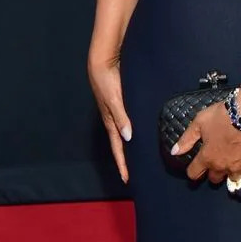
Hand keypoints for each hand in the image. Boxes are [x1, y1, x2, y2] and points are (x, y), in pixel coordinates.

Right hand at [87, 53, 131, 182]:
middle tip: (134, 173)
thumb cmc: (107, 80)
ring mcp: (116, 111)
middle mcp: (113, 118)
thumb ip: (121, 117)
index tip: (127, 179)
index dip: (122, 163)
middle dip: (126, 159)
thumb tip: (128, 138)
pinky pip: (126, 121)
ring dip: (130, 145)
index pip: (117, 148)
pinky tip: (139, 130)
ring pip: (124, 133)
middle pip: (120, 144)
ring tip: (139, 155)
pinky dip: (131, 129)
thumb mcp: (115, 100)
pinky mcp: (120, 102)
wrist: (101, 62)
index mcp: (110, 121)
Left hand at [174, 90, 240, 184]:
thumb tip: (174, 152)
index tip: (197, 164)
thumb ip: (187, 138)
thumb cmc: (223, 115)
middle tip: (218, 157)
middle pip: (213, 178)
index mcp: (206, 157)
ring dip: (231, 171)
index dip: (194, 170)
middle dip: (214, 170)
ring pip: (231, 178)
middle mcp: (220, 167)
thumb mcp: (200, 121)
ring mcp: (237, 168)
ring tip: (234, 159)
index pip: (194, 173)